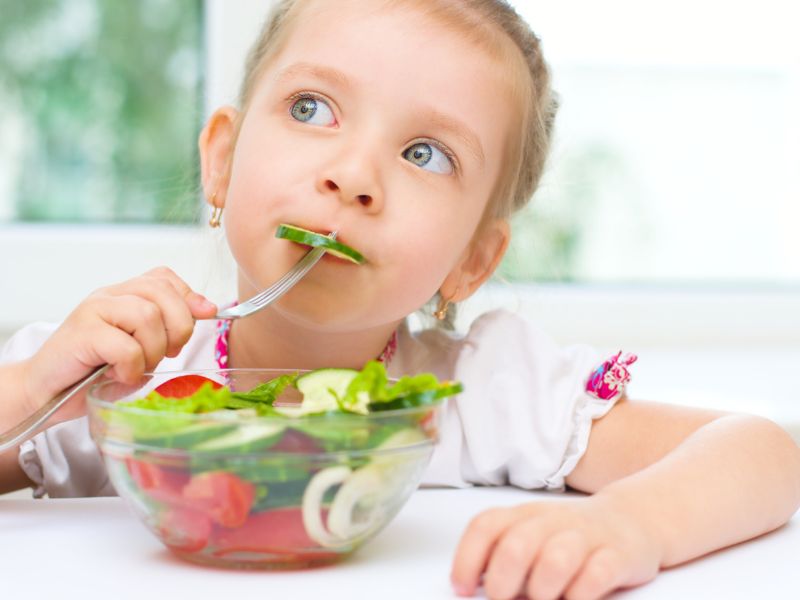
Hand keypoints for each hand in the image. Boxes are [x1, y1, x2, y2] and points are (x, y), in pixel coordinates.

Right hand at [22, 267, 216, 421]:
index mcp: (124, 295)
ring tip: (138, 367)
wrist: (46, 392)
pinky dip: (132, 367)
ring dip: (153, 350)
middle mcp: (109, 296)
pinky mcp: (82, 333)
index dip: (189, 298)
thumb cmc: (96, 371)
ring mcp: (93, 311)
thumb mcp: (141, 348)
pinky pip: (125, 346)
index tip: (203, 318)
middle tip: (169, 353)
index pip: (164, 278)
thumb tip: (209, 309)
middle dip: (179, 327)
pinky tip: (121, 375)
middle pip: (162, 292)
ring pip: (147, 316)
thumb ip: (169, 327)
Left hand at [450, 495, 662, 599]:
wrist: (630, 519)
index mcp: (524, 516)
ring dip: (541, 590)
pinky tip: (574, 599)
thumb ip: (502, 556)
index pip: (486, 526)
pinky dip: (580, 595)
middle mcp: (551, 522)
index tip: (463, 589)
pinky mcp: (617, 556)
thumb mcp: (533, 536)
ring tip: (541, 599)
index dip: (467, 558)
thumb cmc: (569, 537)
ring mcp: (586, 537)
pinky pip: (596, 576)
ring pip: (556, 559)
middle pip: (517, 545)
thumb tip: (471, 587)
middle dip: (502, 582)